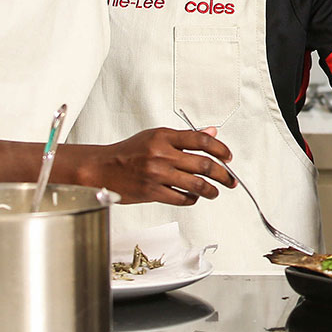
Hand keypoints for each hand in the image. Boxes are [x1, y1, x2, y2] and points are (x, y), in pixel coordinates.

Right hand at [84, 126, 235, 205]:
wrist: (102, 168)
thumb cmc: (128, 152)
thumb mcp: (156, 136)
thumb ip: (184, 136)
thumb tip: (212, 133)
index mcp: (164, 136)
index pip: (201, 140)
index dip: (220, 149)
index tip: (228, 156)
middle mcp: (161, 154)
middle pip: (204, 164)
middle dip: (223, 174)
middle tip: (230, 179)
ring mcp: (157, 174)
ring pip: (196, 184)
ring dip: (211, 190)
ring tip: (215, 192)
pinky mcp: (152, 192)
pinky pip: (181, 198)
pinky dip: (192, 199)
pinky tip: (194, 197)